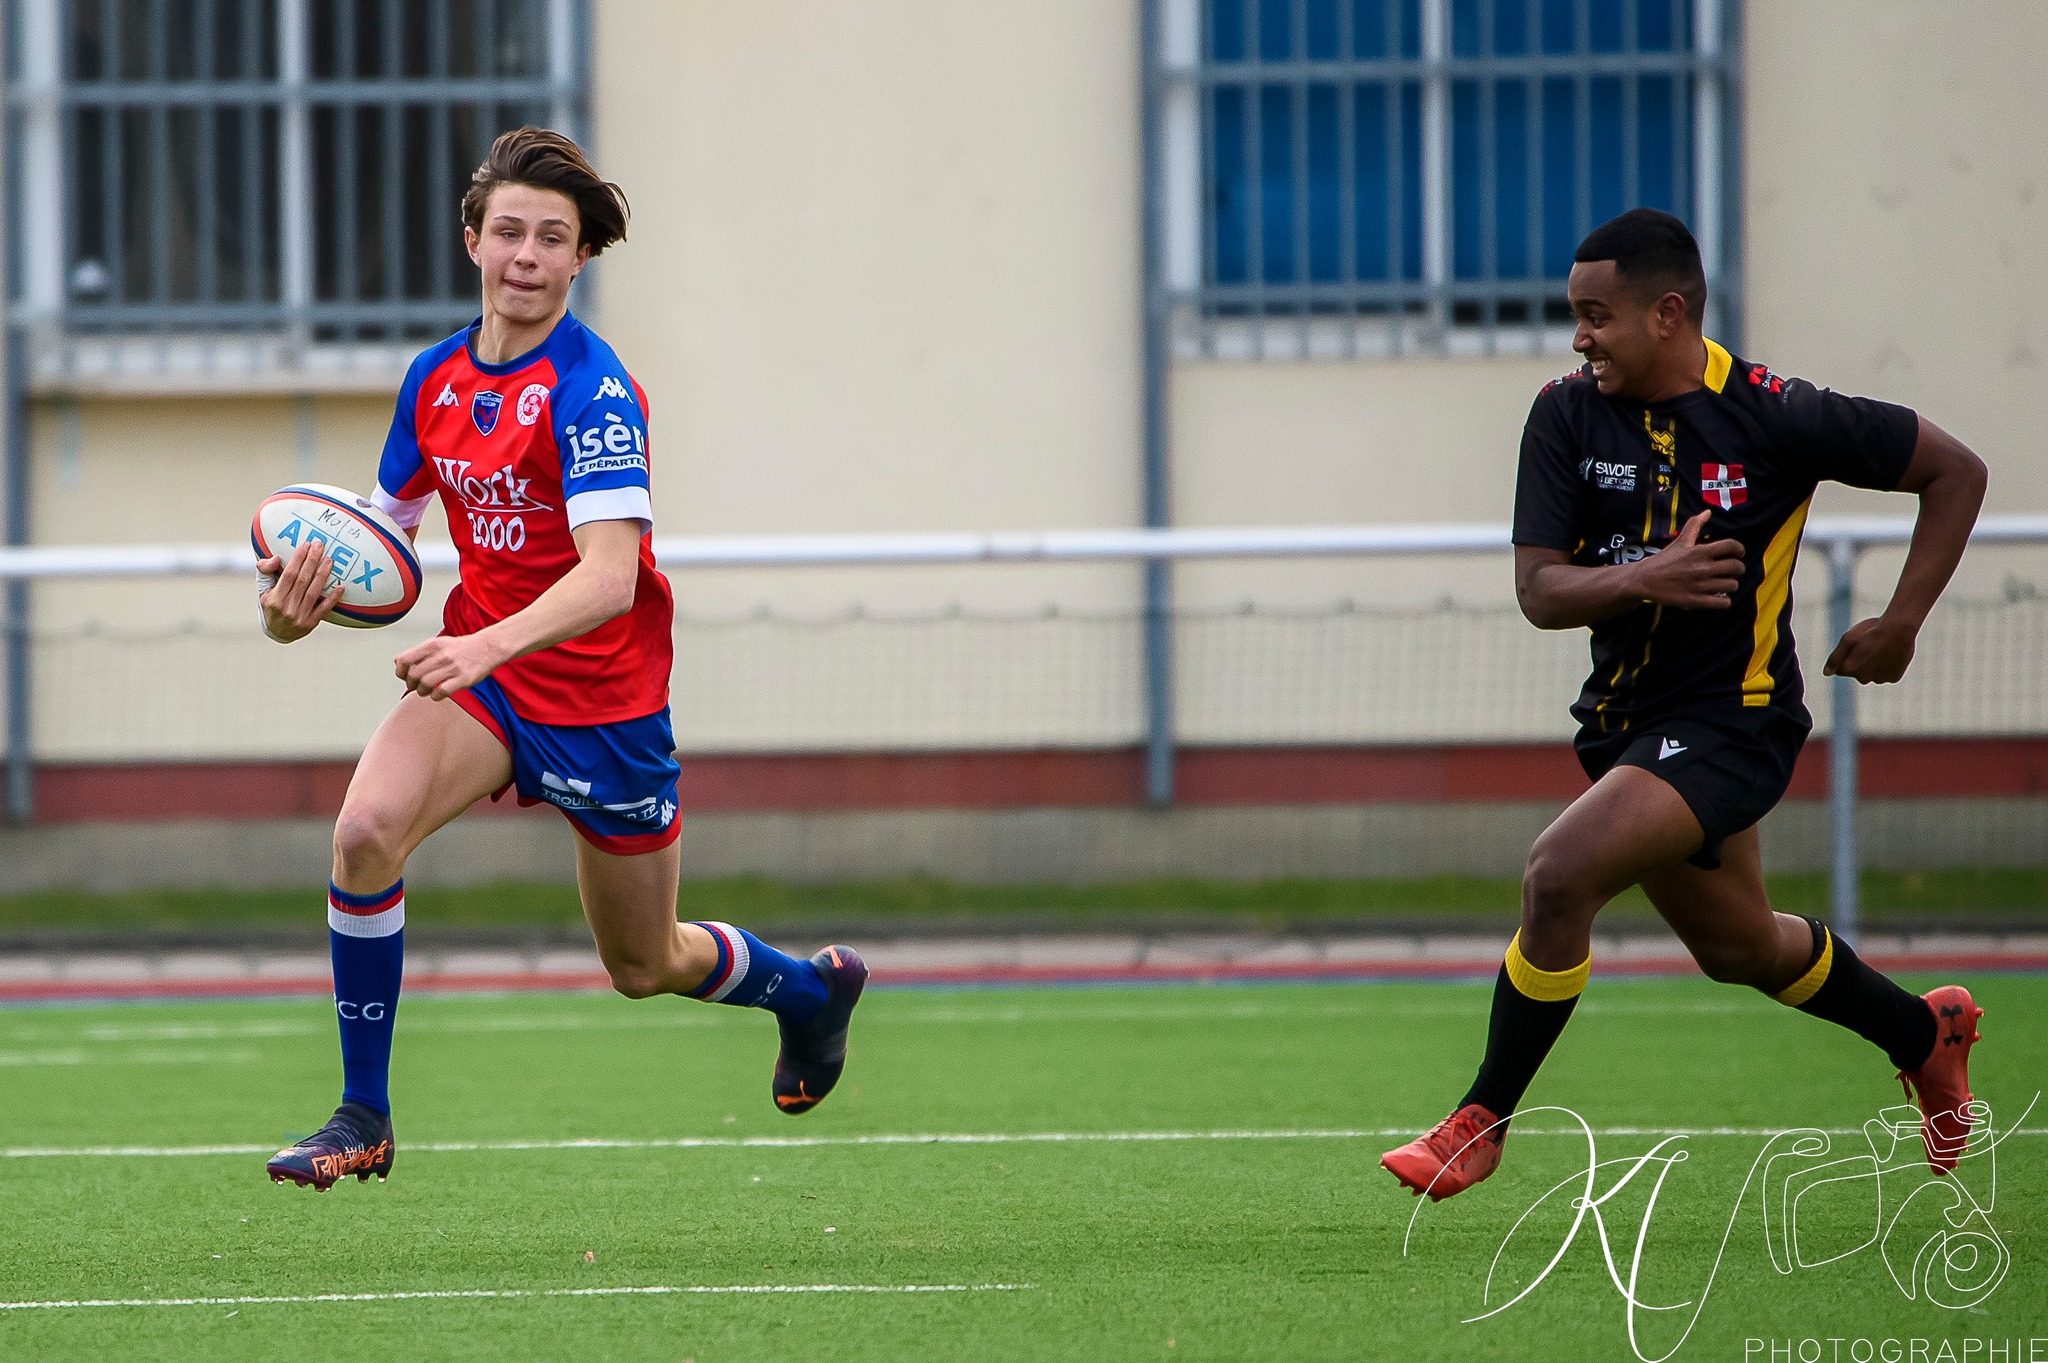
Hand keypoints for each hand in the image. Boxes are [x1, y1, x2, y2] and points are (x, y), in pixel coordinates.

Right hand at [258, 541, 343, 642]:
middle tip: (320, 545)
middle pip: (303, 580)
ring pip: (314, 592)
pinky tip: (341, 586)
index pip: (288, 574)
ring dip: (323, 575)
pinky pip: (324, 609)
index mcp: (274, 598)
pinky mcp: (311, 623)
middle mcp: (287, 608)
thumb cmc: (271, 606)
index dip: (298, 559)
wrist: (277, 634)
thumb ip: (265, 571)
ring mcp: (300, 616)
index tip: (306, 544)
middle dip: (312, 561)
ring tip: (329, 560)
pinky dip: (333, 598)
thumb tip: (274, 558)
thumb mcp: (262, 590)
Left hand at [394, 633, 510, 700]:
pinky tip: (438, 694)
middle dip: (411, 684)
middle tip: (415, 686)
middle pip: (414, 675)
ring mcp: (453, 667)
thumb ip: (418, 652)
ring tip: (426, 691)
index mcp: (432, 645)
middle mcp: (441, 655)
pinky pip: (442, 692)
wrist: (488, 647)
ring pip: (425, 684)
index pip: (405, 660)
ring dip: (422, 691)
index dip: (401, 672)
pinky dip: (436, 696)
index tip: (404, 676)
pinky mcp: (463, 679)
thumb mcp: (438, 644)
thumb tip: (397, 661)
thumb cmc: (461, 648)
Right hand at [1629, 510, 1745, 609]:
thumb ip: (1694, 525)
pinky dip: (1725, 601)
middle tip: (1733, 571)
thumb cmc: (1664, 560)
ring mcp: (1700, 585)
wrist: (1644, 580)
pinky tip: (1719, 598)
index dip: (1740, 549)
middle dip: (1738, 569)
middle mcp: (1702, 568)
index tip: (1738, 554)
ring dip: (1731, 585)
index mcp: (1700, 552)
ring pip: (1732, 585)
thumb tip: (1707, 512)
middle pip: (1736, 567)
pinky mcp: (1696, 601)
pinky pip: (1722, 603)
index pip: (1731, 546)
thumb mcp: (1680, 541)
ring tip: (1724, 584)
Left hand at [1823, 614, 1917, 684]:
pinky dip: (1887, 666)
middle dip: (1860, 661)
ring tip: (1882, 648)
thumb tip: (1826, 673)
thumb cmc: (1871, 631)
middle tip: (1871, 644)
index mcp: (1849, 669)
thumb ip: (1835, 658)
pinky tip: (1891, 654)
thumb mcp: (1848, 639)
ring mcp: (1879, 679)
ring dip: (1874, 665)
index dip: (1848, 654)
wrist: (1900, 629)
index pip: (1841, 668)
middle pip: (1857, 672)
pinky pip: (1886, 674)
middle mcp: (1863, 679)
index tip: (1857, 644)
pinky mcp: (1893, 678)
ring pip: (1872, 674)